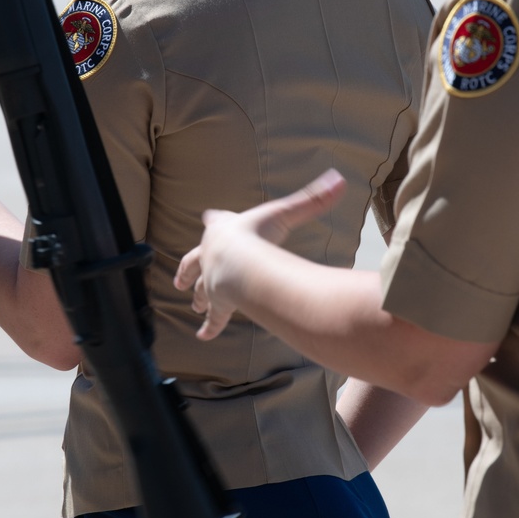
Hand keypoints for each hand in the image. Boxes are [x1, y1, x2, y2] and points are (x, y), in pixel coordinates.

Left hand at [174, 169, 346, 340]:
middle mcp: (211, 255)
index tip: (208, 217)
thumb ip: (311, 200)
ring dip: (198, 296)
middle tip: (179, 279)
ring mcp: (212, 280)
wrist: (238, 264)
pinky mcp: (218, 303)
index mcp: (223, 230)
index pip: (215, 221)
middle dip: (188, 269)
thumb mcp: (284, 213)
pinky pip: (214, 318)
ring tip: (193, 305)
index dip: (214, 220)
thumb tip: (339, 180)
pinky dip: (210, 327)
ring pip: (201, 289)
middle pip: (194, 261)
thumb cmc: (257, 236)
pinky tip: (203, 336)